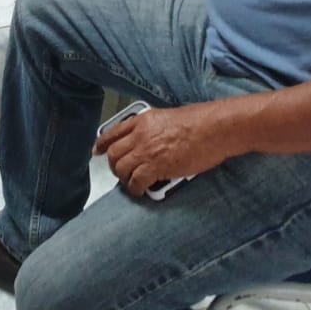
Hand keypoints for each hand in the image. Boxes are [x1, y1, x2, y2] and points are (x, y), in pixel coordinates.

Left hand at [94, 103, 227, 197]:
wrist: (212, 129)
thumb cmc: (199, 122)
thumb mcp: (168, 118)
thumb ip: (154, 128)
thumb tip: (151, 141)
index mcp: (142, 120)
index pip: (113, 132)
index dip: (103, 144)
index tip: (98, 151)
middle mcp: (140, 135)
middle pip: (114, 153)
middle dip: (114, 165)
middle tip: (121, 173)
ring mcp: (146, 151)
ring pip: (121, 168)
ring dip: (124, 178)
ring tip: (132, 183)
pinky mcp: (156, 167)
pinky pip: (136, 181)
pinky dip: (135, 189)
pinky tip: (140, 191)